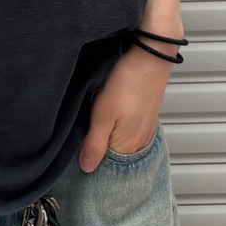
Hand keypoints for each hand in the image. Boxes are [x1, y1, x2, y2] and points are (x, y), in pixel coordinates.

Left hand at [76, 38, 171, 170]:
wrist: (150, 56)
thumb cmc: (126, 82)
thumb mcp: (102, 114)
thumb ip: (94, 144)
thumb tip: (86, 169)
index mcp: (127, 148)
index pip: (103, 166)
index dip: (88, 157)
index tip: (75, 147)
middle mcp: (139, 145)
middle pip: (112, 156)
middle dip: (96, 147)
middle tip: (83, 129)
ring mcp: (144, 132)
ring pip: (118, 142)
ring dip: (105, 136)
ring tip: (94, 120)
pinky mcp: (145, 119)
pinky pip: (127, 132)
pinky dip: (116, 128)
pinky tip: (109, 114)